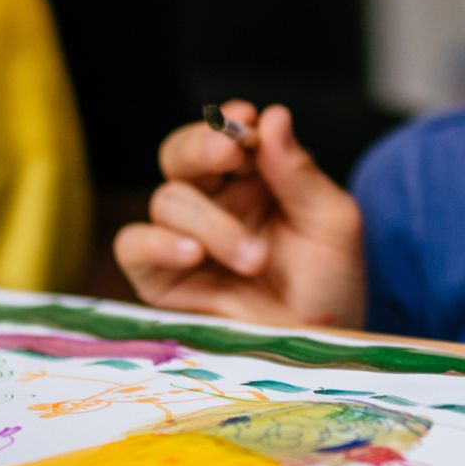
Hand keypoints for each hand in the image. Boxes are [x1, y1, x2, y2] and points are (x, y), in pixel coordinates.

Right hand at [114, 100, 364, 327]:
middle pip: (180, 153)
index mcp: (252, 178)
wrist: (320, 349)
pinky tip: (193, 253)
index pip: (225, 134)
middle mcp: (213, 202)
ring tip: (255, 258)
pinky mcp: (160, 278)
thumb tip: (273, 115)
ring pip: (168, 199)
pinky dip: (156, 241)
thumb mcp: (331, 224)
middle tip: (230, 154)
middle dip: (201, 146)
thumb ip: (299, 173)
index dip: (227, 123)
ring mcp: (183, 238)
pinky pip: (133, 244)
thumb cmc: (329, 286)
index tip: (246, 121)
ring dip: (212, 222)